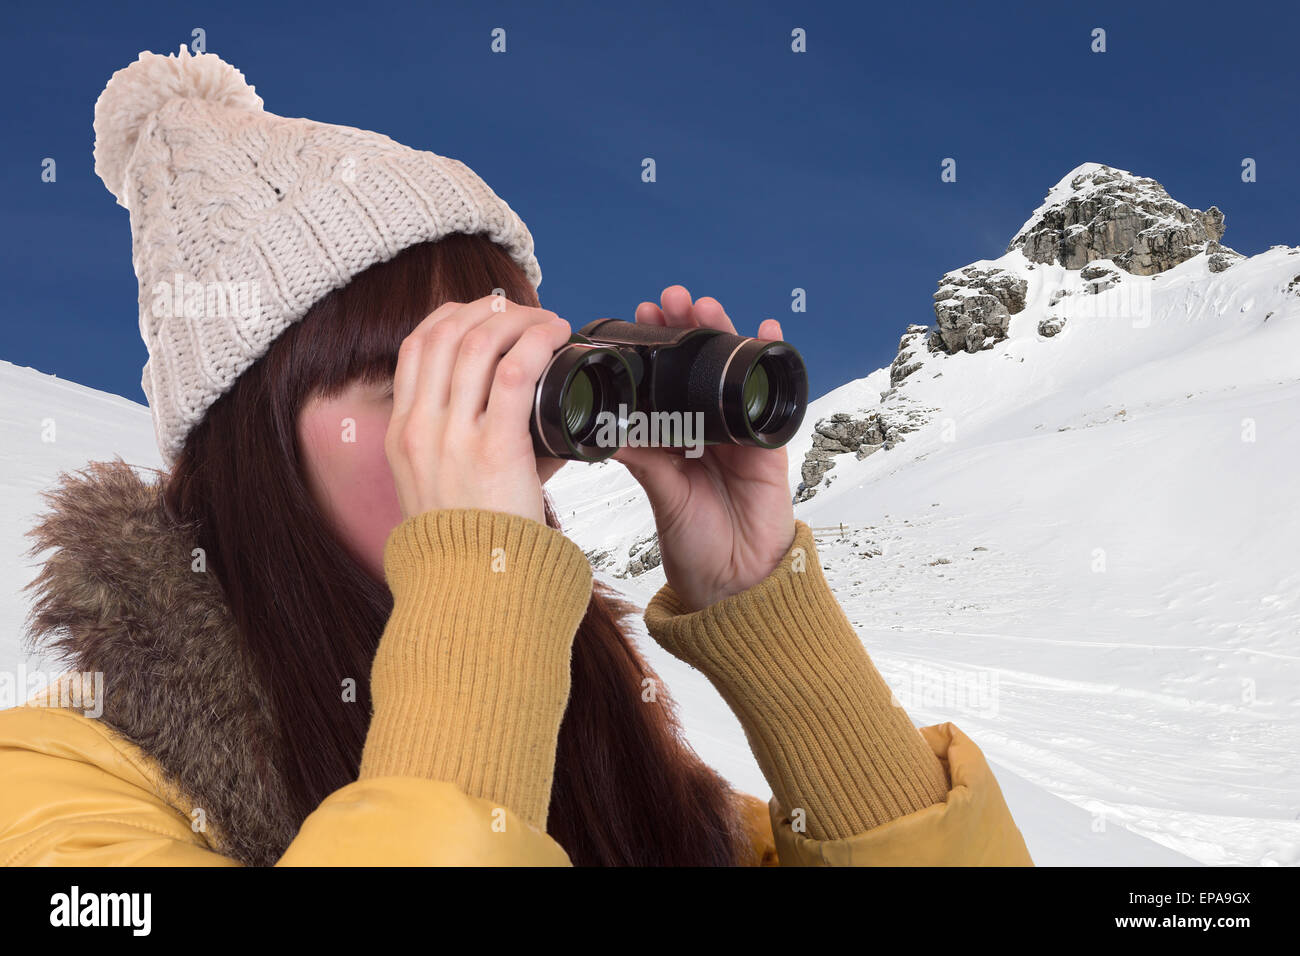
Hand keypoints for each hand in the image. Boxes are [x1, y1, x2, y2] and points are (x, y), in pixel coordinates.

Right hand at [386, 294, 572, 524]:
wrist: (471, 592)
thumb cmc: (470, 544)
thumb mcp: (439, 489)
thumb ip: (462, 447)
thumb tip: (520, 416)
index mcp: (403, 434)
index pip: (416, 347)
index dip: (454, 316)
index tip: (486, 315)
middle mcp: (419, 429)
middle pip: (445, 333)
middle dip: (490, 309)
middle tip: (526, 314)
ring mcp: (452, 438)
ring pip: (477, 343)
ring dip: (517, 319)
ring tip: (547, 322)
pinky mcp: (493, 450)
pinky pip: (513, 373)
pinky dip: (536, 342)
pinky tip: (555, 336)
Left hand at [612, 286, 795, 611]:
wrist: (735, 581)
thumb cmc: (694, 542)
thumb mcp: (660, 492)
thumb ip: (641, 458)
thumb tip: (602, 428)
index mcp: (673, 437)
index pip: (662, 380)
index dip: (653, 348)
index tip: (637, 317)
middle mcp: (704, 427)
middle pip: (697, 366)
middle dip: (685, 329)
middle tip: (668, 300)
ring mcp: (738, 431)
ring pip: (732, 371)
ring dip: (723, 332)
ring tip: (707, 306)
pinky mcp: (768, 442)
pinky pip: (771, 394)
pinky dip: (771, 359)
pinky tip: (768, 330)